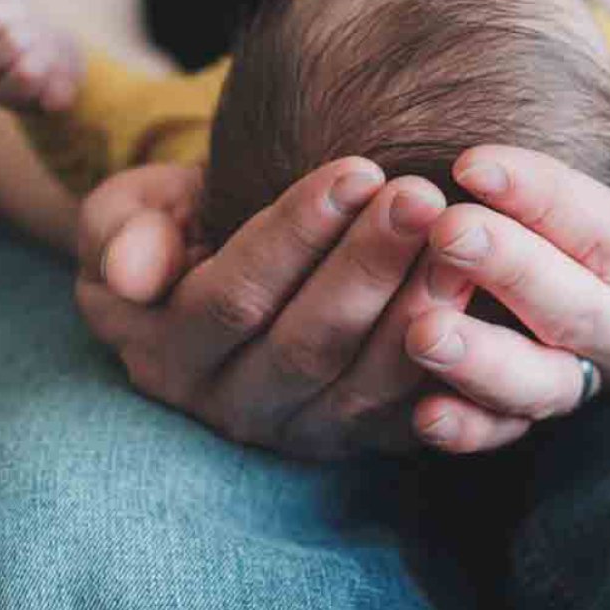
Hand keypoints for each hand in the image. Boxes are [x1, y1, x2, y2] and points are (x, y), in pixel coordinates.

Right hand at [73, 158, 466, 459]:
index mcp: (165, 351)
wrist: (224, 262)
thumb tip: (128, 271)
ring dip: (418, 310)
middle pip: (308, 344)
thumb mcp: (127, 214)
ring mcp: (301, 432)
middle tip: (423, 196)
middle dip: (369, 266)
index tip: (358, 168)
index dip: (295, 235)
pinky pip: (414, 419)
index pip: (234, 298)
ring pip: (366, 384)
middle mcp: (232, 406)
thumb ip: (123, 231)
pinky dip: (455, 372)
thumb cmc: (176, 224)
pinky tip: (486, 307)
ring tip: (461, 240)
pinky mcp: (362, 442)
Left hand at [403, 87, 609, 451]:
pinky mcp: (551, 390)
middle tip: (441, 227)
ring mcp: (599, 370)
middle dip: (509, 271)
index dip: (554, 205)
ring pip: (546, 382)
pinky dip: (470, 429)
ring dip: (481, 364)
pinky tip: (419, 417)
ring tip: (416, 328)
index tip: (477, 158)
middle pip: (579, 313)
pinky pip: (512, 426)